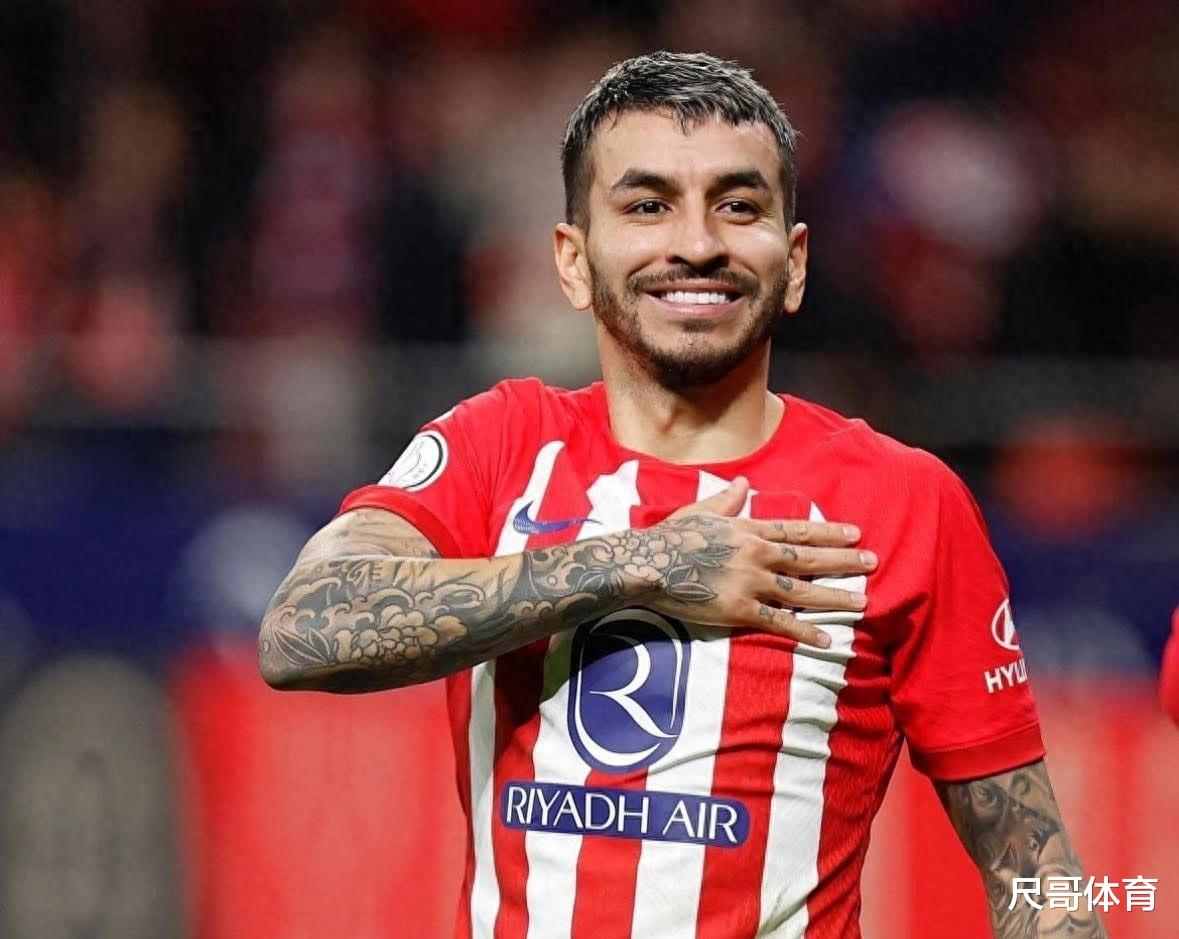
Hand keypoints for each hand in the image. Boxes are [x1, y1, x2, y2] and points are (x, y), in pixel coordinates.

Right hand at [631, 477, 875, 647]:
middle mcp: (757, 554)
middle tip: (872, 563)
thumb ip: (726, 500)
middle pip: (809, 558)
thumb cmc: (669, 537)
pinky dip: (805, 631)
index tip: (855, 533)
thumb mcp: (699, 511)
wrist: (647, 565)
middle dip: (843, 561)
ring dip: (834, 596)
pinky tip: (828, 638)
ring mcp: (751, 583)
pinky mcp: (740, 609)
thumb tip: (744, 484)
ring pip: (802, 591)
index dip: (829, 532)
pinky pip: (779, 623)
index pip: (798, 530)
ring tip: (862, 600)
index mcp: (748, 530)